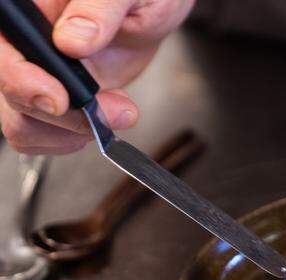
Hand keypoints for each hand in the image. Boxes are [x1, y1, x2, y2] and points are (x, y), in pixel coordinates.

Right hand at [0, 0, 193, 154]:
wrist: (149, 9)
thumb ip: (99, 8)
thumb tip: (73, 41)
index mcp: (25, 8)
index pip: (2, 53)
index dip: (22, 81)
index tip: (60, 100)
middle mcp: (20, 42)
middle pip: (11, 94)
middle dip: (67, 116)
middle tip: (120, 111)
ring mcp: (33, 72)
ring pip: (22, 123)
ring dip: (72, 132)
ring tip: (119, 112)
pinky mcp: (53, 96)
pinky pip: (42, 134)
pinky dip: (73, 139)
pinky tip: (105, 118)